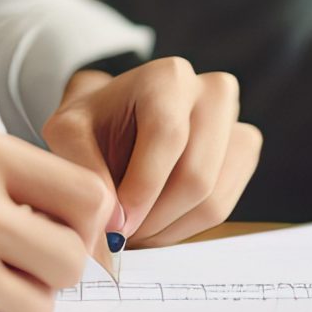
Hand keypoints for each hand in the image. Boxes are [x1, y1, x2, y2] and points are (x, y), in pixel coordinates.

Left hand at [41, 57, 261, 248]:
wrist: (114, 120)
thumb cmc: (92, 124)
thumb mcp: (68, 134)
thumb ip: (86, 169)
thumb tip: (117, 223)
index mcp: (168, 77)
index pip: (167, 135)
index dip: (142, 187)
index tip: (115, 222)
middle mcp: (212, 93)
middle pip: (195, 176)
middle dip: (154, 216)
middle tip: (122, 235)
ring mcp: (235, 125)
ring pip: (213, 200)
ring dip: (169, 228)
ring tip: (133, 230)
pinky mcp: (244, 155)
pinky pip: (225, 208)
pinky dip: (186, 227)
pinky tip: (155, 222)